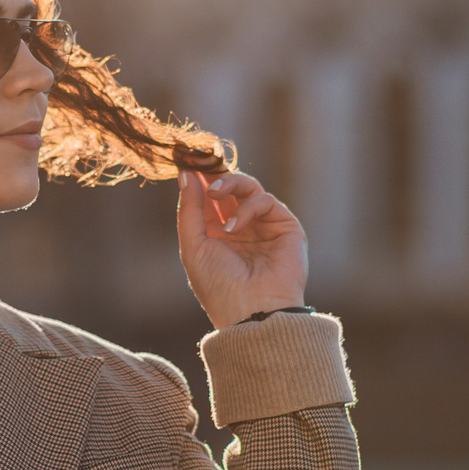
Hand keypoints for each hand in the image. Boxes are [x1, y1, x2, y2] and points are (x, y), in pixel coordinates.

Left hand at [176, 166, 308, 331]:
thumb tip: (185, 174)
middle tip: (201, 161)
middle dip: (213, 173)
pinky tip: (234, 227)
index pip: (207, 197)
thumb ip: (189, 209)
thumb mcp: (193, 246)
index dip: (197, 177)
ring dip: (228, 183)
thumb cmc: (218, 286)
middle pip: (227, 187)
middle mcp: (240, 228)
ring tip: (214, 193)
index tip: (184, 157)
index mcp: (215, 234)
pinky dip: (247, 207)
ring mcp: (263, 226)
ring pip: (248, 186)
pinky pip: (265, 201)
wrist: (251, 312)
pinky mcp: (285, 226)